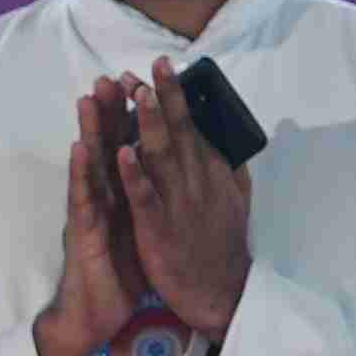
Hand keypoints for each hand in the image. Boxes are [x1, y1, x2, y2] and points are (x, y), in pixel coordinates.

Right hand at [32, 82, 146, 355]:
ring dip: (89, 131)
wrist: (96, 315)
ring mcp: (91, 214)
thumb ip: (149, 201)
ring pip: (90, 166)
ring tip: (89, 97)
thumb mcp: (143, 230)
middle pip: (107, 148)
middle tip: (108, 76)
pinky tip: (79, 150)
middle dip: (108, 111)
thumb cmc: (120, 274)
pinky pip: (83, 200)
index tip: (140, 83)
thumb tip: (167, 178)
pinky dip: (81, 174)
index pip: (127, 149)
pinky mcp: (83, 234)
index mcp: (123, 196)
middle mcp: (104, 199)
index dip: (133, 118)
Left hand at [112, 61, 252, 334]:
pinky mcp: (158, 229)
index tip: (160, 66)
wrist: (220, 291)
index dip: (174, 95)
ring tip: (134, 93)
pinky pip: (144, 198)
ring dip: (147, 124)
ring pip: (160, 157)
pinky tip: (121, 152)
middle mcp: (195, 181)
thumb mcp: (234, 199)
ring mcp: (177, 204)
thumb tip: (227, 137)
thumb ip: (228, 166)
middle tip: (148, 65)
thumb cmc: (221, 243)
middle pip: (177, 131)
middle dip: (161, 96)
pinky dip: (134, 174)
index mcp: (210, 171)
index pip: (192, 124)